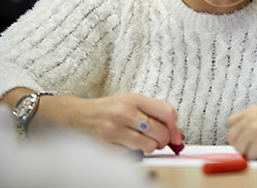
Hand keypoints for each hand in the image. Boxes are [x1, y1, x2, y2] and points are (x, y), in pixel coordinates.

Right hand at [67, 93, 183, 152]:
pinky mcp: (107, 146)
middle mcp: (124, 113)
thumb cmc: (108, 109)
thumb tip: (178, 134)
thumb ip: (156, 114)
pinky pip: (134, 155)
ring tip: (141, 141)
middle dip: (163, 140)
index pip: (167, 112)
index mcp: (134, 99)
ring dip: (150, 147)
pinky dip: (135, 153)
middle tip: (157, 139)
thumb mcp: (132, 102)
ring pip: (149, 146)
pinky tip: (129, 145)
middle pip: (161, 132)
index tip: (176, 136)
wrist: (78, 116)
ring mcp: (115, 130)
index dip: (175, 127)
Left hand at [227, 105, 256, 158]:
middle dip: (242, 144)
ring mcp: (254, 131)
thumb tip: (239, 136)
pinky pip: (250, 157)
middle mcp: (251, 118)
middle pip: (232, 137)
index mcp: (253, 110)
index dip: (239, 132)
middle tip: (256, 147)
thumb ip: (253, 122)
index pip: (231, 122)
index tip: (246, 137)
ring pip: (239, 149)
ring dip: (250, 152)